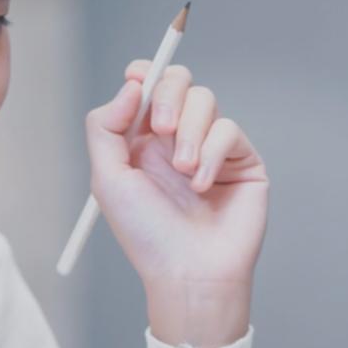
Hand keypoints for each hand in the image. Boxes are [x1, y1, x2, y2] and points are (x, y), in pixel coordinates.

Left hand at [83, 60, 268, 341]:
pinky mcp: (241, 160)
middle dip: (168, 94)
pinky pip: (229, 130)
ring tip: (183, 172)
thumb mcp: (108, 179)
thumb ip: (106, 126)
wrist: (189, 273)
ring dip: (190, 132)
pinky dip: (212, 154)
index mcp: (141, 140)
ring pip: (205, 99)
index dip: (143, 74)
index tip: (138, 80)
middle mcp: (175, 138)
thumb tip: (132, 84)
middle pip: (177, 81)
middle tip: (161, 128)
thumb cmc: (147, 235)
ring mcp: (210, 147)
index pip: (145, 86)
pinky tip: (202, 186)